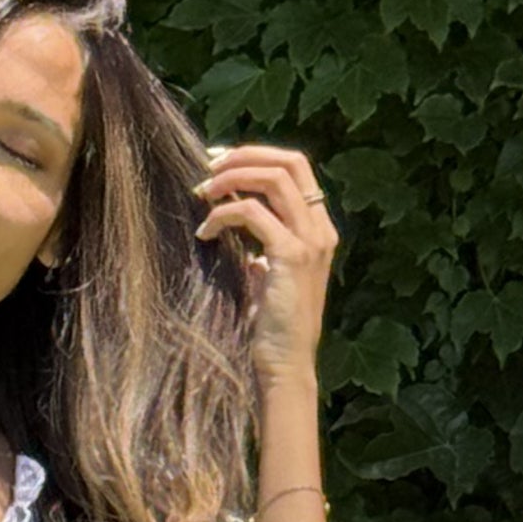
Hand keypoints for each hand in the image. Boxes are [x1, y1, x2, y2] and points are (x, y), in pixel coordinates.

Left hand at [192, 142, 336, 388]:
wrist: (285, 367)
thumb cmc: (273, 331)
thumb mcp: (269, 281)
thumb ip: (262, 252)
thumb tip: (240, 230)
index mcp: (319, 231)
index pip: (296, 170)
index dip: (258, 156)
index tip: (221, 162)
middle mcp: (321, 230)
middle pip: (290, 161)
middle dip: (245, 155)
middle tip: (208, 166)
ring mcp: (309, 241)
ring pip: (273, 178)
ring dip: (231, 178)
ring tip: (202, 192)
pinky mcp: (290, 256)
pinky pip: (252, 213)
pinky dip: (223, 214)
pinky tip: (205, 233)